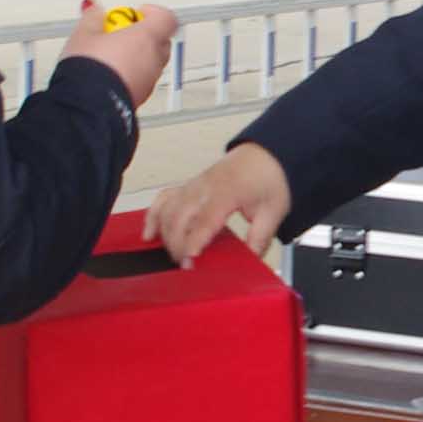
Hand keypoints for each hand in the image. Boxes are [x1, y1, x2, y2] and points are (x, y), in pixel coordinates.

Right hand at [59, 0, 175, 105]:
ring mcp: (149, 81)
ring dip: (139, 56)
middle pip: (161, 40)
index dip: (153, 13)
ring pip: (153, 62)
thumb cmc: (90, 70)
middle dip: (145, 34)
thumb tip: (94, 10)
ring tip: (112, 54)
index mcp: (146, 38)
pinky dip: (133, 74)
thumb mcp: (84, 34)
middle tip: (122, 32)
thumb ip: (93, 17)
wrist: (86, 106)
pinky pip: (143, 80)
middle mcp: (154, 59)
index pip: (166, 18)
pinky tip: (111, 74)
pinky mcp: (141, 97)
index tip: (136, 12)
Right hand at [150, 142, 290, 262]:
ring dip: (166, 235)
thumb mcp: (273, 211)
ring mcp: (194, 185)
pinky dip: (153, 216)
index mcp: (228, 191)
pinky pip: (163, 199)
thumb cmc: (268, 179)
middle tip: (186, 266)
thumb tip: (250, 261)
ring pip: (168, 209)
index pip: (205, 218)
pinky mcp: (188, 186)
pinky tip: (149, 234)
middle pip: (180, 216)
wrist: (264, 155)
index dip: (194, 240)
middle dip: (177, 244)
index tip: (190, 259)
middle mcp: (206, 186)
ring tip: (175, 256)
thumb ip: (260, 237)